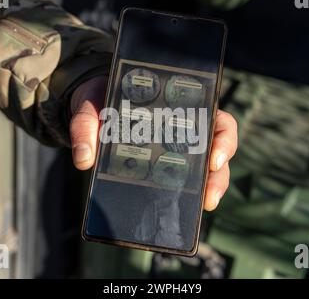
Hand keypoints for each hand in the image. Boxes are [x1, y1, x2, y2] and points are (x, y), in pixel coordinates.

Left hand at [69, 76, 237, 210]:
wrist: (90, 108)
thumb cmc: (98, 100)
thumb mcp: (91, 106)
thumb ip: (85, 126)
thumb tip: (85, 160)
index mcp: (178, 107)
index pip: (216, 120)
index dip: (223, 139)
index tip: (213, 158)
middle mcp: (184, 129)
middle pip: (217, 151)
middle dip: (218, 176)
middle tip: (209, 196)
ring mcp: (175, 150)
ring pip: (206, 171)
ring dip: (209, 189)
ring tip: (202, 206)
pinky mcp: (162, 166)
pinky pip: (181, 182)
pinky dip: (184, 196)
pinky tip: (177, 208)